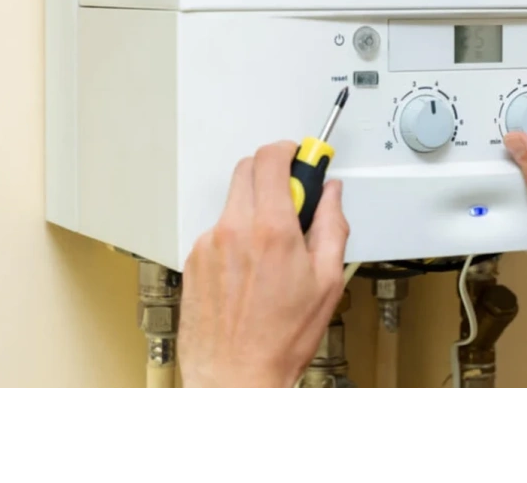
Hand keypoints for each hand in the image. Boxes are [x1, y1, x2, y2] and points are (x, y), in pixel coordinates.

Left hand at [178, 141, 349, 388]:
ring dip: (255, 207)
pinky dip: (237, 235)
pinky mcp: (194, 260)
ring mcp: (208, 244)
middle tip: (293, 197)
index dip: (290, 149)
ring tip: (273, 247)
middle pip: (248, 169)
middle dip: (273, 173)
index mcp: (271, 231)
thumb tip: (331, 196)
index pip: (271, 159)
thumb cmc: (279, 339)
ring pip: (233, 201)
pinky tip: (251, 267)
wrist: (235, 376)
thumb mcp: (327, 280)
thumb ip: (332, 226)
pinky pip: (219, 230)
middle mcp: (234, 230)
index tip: (302, 156)